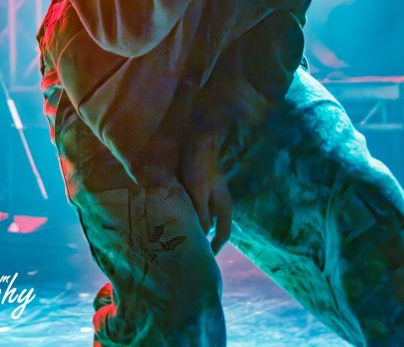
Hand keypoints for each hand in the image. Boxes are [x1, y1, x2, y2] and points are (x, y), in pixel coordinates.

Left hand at [181, 135, 232, 254]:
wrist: (197, 143)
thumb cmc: (199, 167)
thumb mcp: (198, 192)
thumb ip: (201, 214)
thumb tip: (203, 235)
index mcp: (224, 206)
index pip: (223, 234)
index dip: (215, 248)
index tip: (204, 260)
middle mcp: (221, 203)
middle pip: (214, 227)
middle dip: (204, 240)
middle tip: (190, 252)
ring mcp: (213, 196)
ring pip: (205, 218)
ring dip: (196, 227)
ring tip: (182, 238)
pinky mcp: (203, 190)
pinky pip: (199, 209)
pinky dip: (191, 216)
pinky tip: (179, 219)